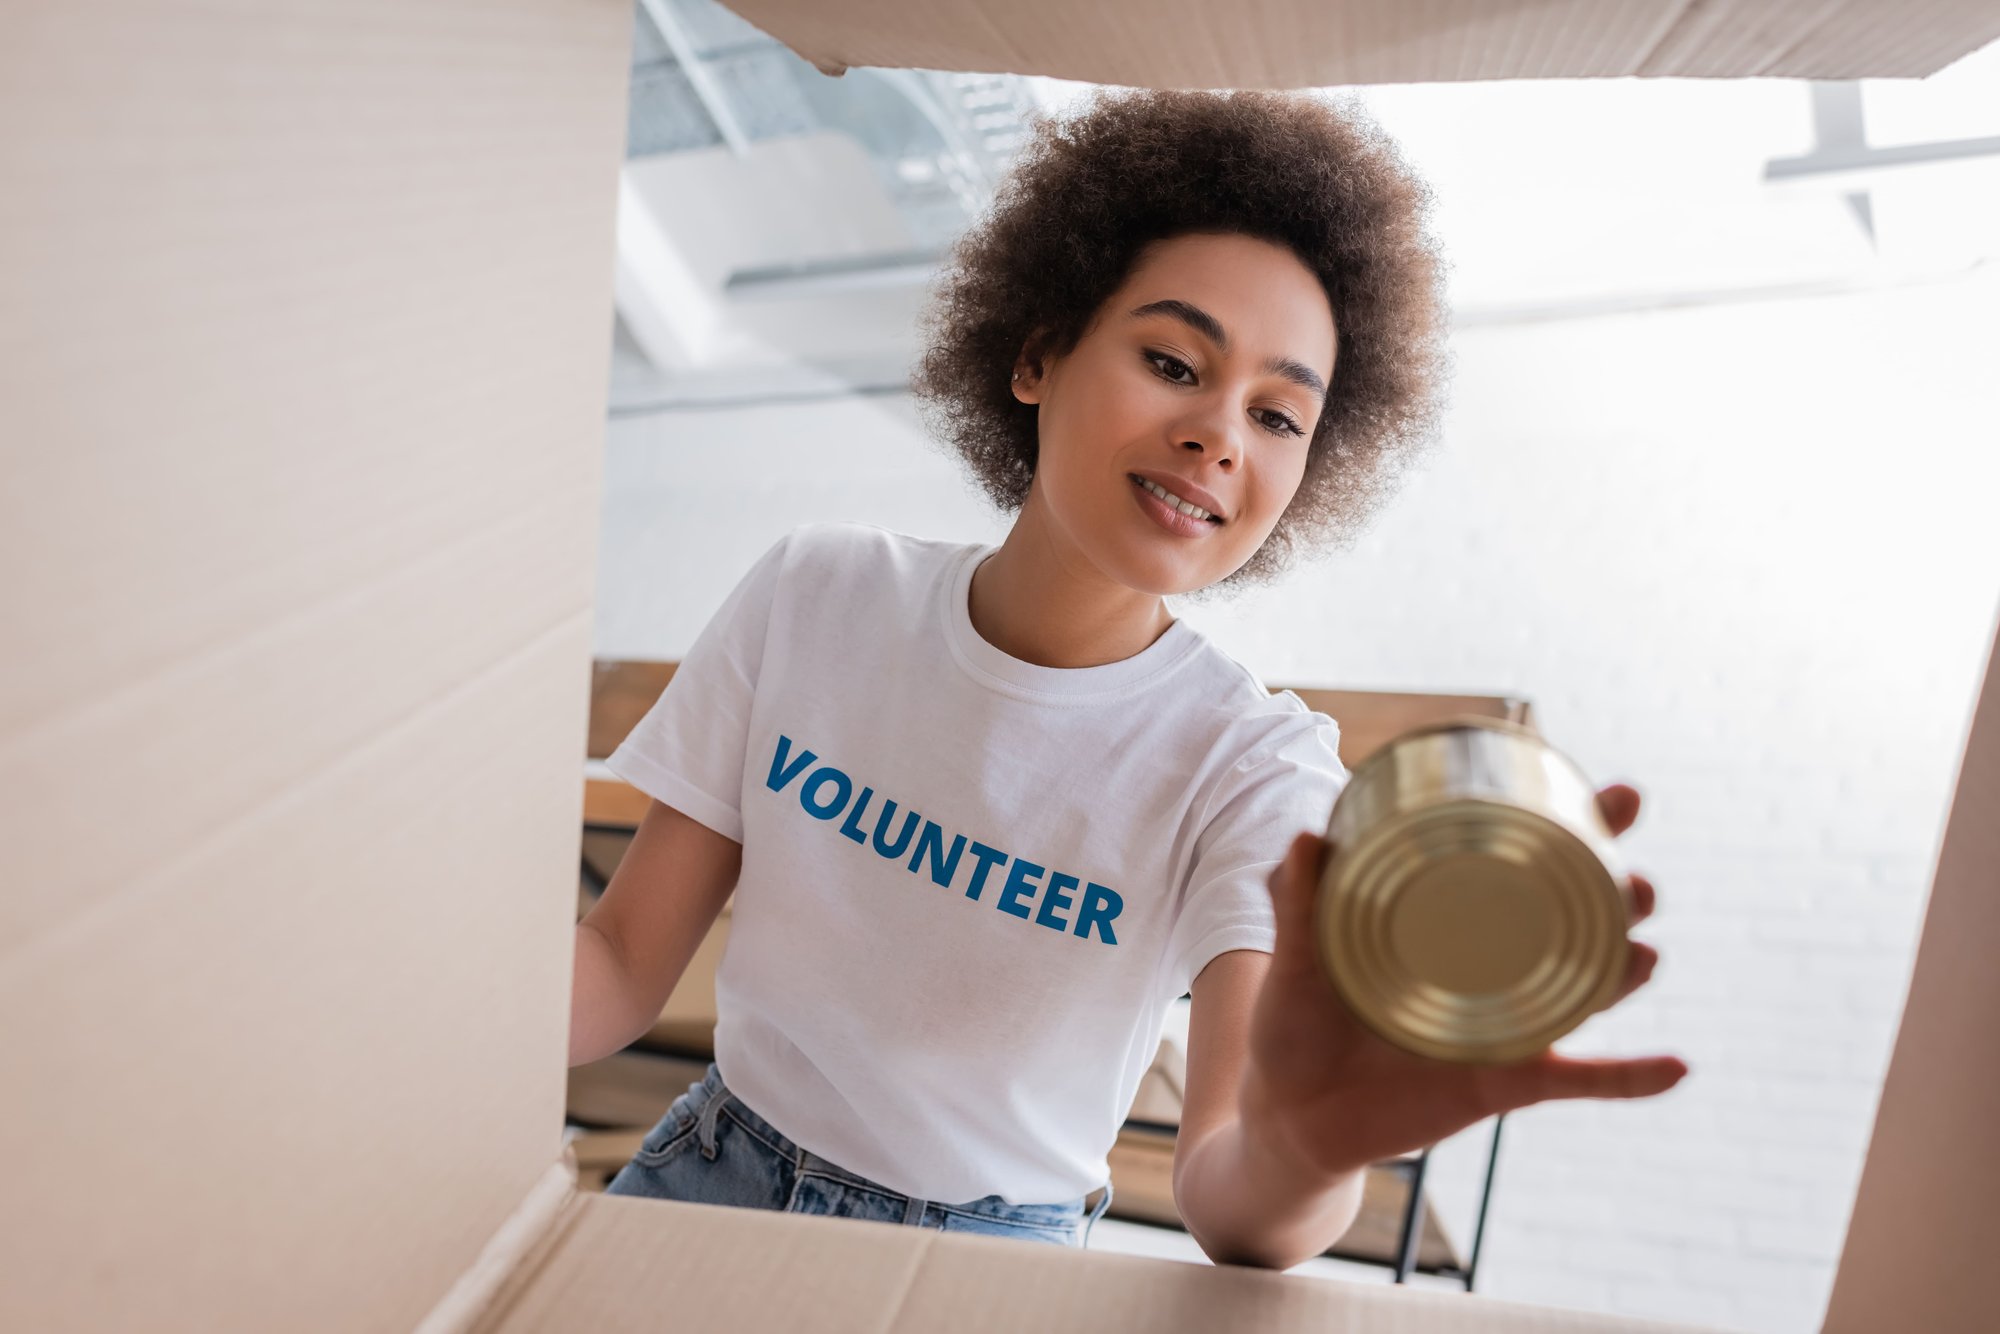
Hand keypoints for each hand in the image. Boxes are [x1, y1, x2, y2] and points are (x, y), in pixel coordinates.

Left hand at [1240, 783, 1687, 1178]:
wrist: (1289, 1115)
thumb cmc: (1297, 1023)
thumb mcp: (1294, 958)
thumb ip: (1299, 903)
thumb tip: (1308, 834)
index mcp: (1450, 919)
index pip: (1520, 861)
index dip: (1573, 826)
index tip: (1609, 794)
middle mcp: (1490, 964)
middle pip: (1573, 917)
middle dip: (1617, 889)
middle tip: (1635, 871)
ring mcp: (1503, 1022)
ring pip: (1585, 990)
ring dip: (1626, 968)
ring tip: (1646, 951)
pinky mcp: (1503, 1081)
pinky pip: (1577, 1081)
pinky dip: (1627, 1077)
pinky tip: (1678, 1067)